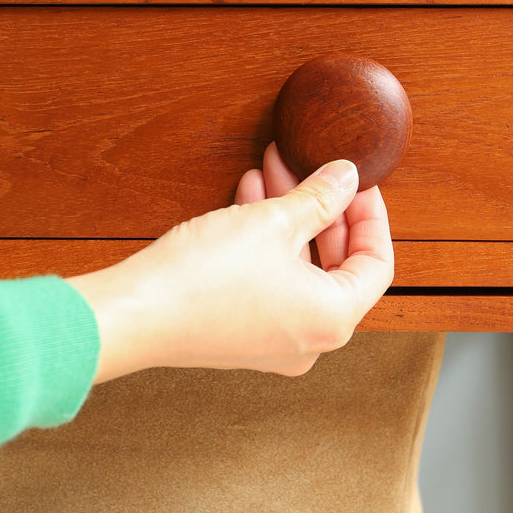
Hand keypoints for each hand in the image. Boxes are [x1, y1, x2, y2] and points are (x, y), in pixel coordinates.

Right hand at [67, 150, 393, 383]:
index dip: (370, 214)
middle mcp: (311, 340)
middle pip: (339, 265)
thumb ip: (319, 197)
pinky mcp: (243, 334)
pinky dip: (269, 244)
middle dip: (324, 210)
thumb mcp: (272, 221)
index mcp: (333, 319)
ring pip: (302, 270)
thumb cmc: (203, 278)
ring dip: (291, 219)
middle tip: (314, 171)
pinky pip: (274, 282)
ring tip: (273, 173)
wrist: (135, 313)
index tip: (358, 182)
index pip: (377, 263)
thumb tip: (346, 178)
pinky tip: (249, 200)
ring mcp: (276, 342)